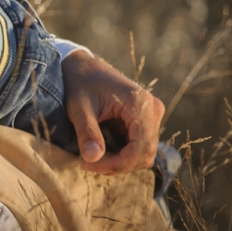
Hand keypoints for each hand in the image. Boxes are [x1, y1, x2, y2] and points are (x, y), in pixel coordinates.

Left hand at [62, 50, 164, 173]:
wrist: (81, 66)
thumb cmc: (79, 82)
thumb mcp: (78, 107)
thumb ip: (87, 132)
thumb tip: (93, 158)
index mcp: (140, 104)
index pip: (140, 148)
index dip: (117, 163)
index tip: (89, 164)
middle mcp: (152, 109)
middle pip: (145, 154)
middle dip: (117, 164)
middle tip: (88, 163)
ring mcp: (151, 115)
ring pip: (143, 153)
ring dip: (119, 162)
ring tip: (92, 158)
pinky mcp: (143, 120)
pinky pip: (138, 146)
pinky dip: (121, 154)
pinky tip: (100, 151)